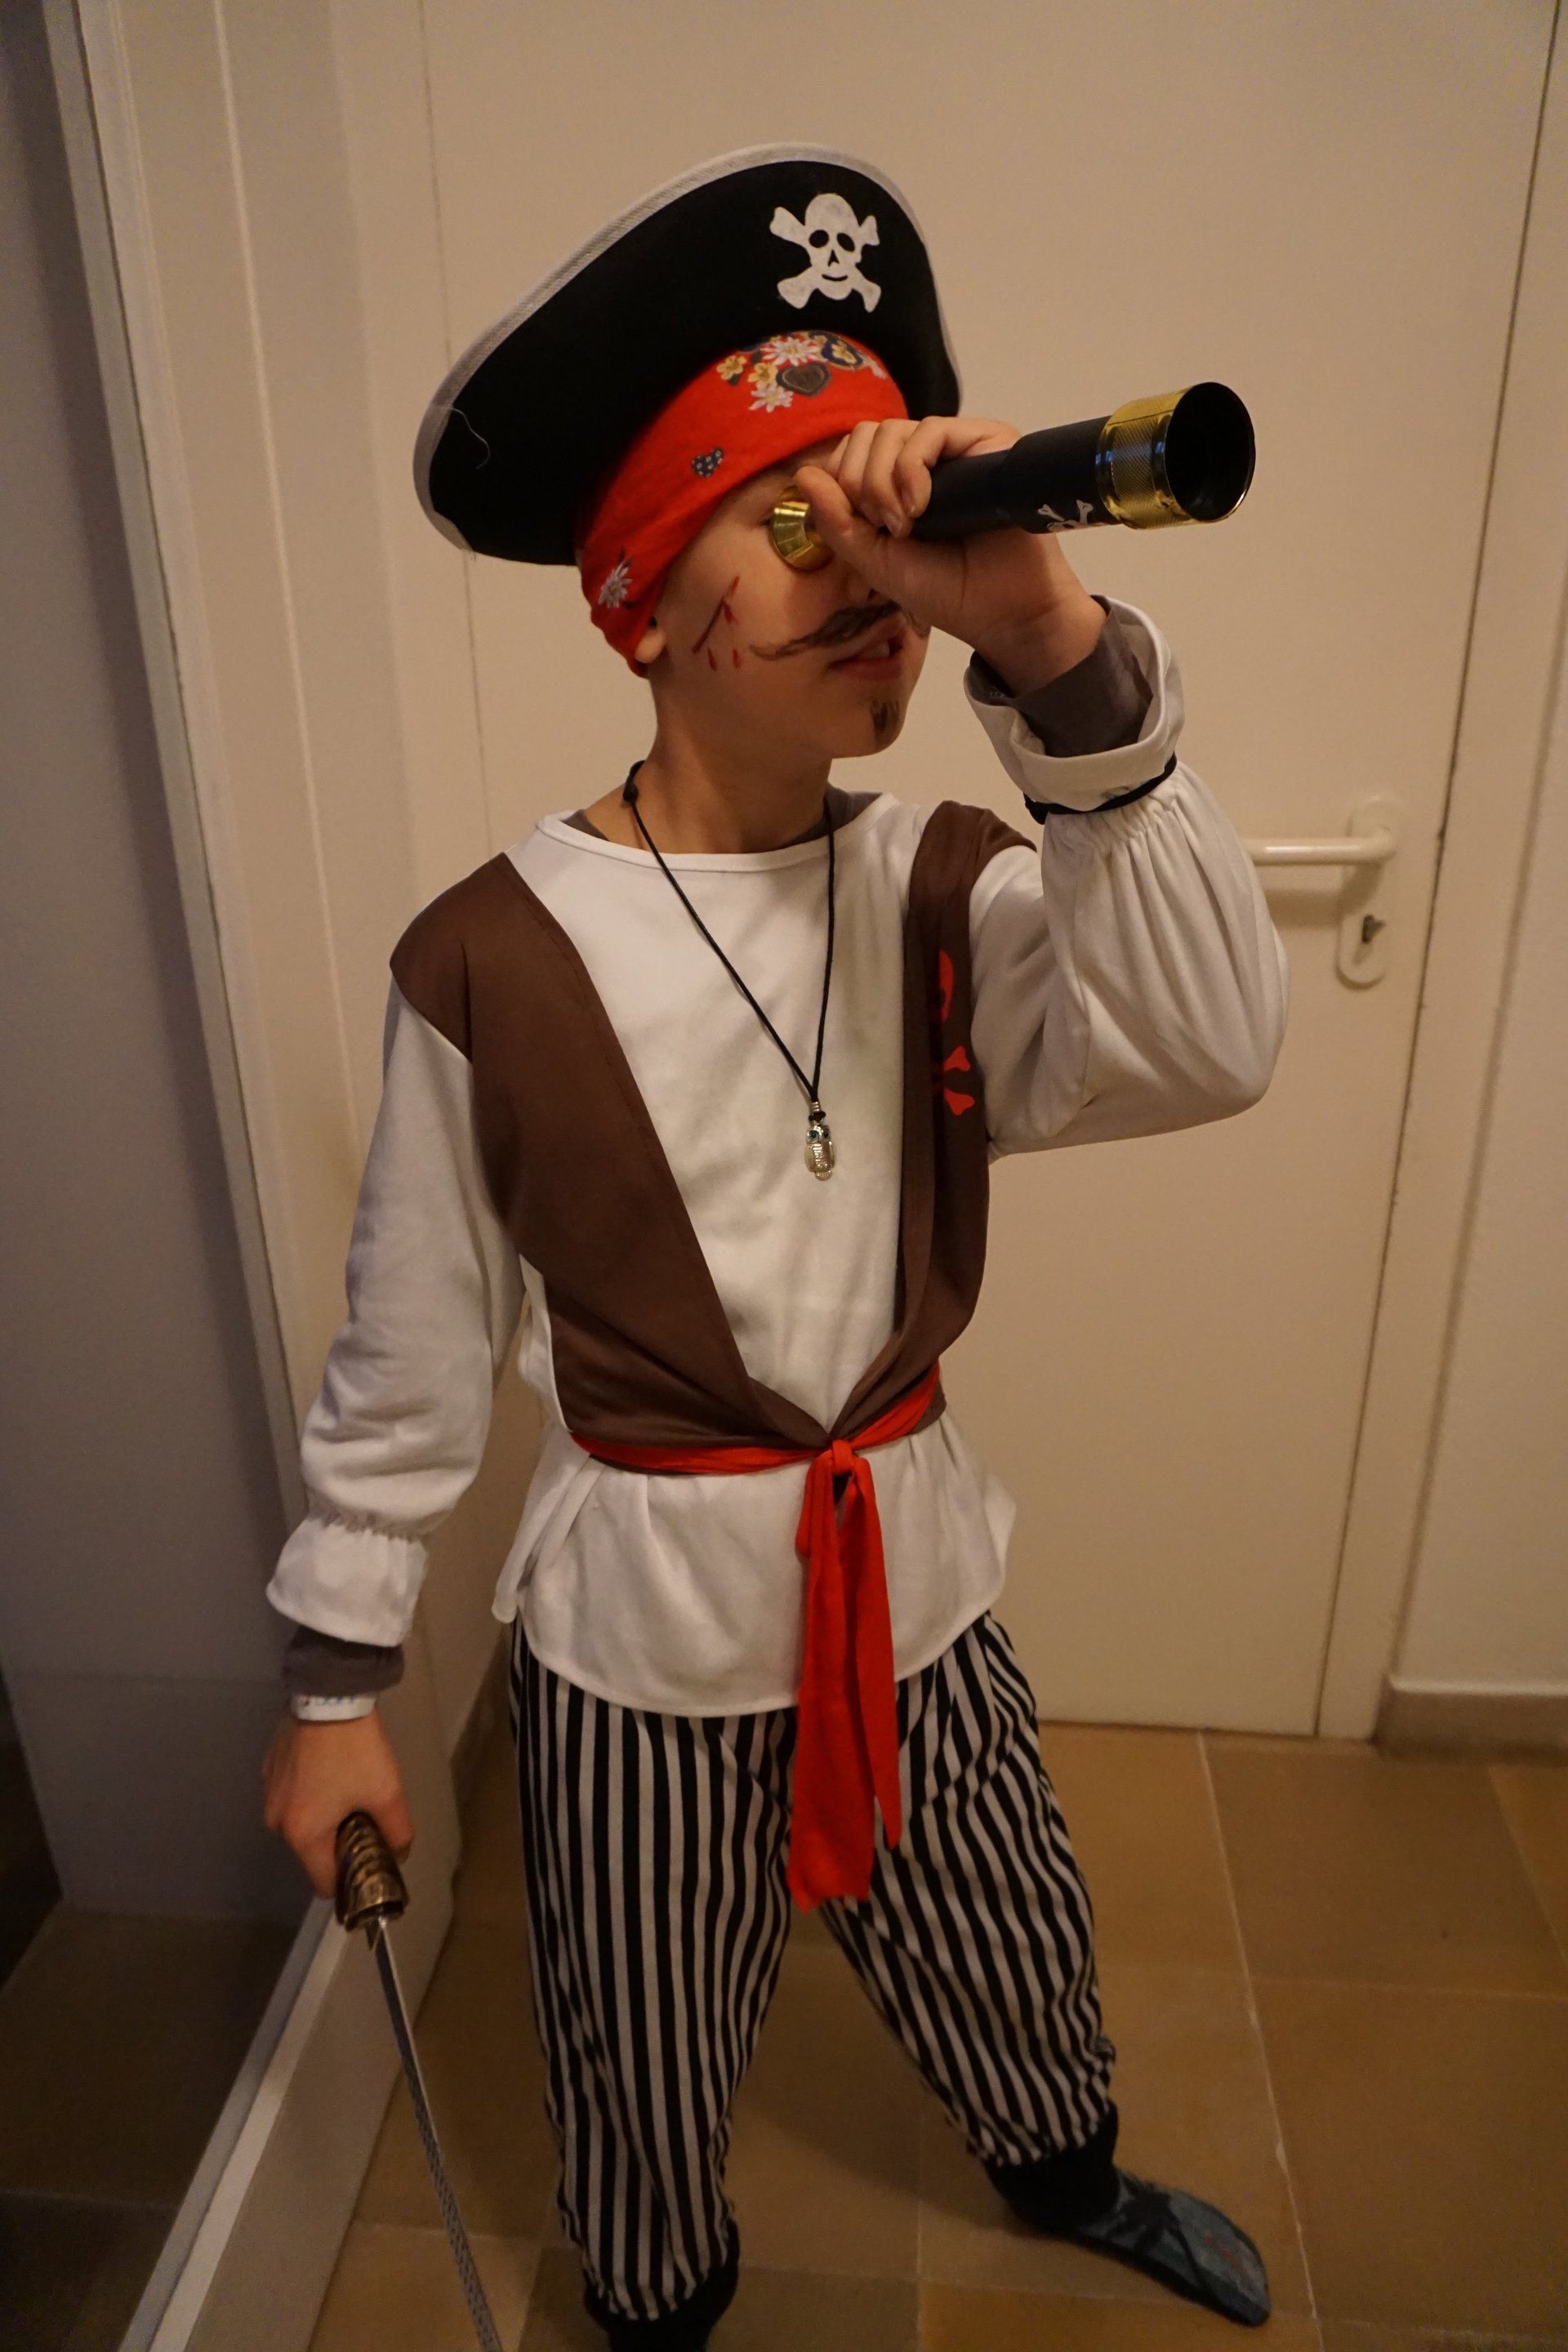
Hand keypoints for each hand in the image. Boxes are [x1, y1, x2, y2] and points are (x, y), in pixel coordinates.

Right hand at [262, 1709, 413, 1900]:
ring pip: (302, 1823)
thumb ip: (397, 1833)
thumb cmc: (356, 1752)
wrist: (330, 1695)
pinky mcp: (269, 1769)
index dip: (350, 1880)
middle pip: (313, 1852)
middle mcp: (276, 1821)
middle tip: (365, 1818)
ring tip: (349, 1790)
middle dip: (338, 1844)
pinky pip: (292, 1797)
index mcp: (302, 1834)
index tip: (369, 1864)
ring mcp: (268, 1793)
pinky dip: (310, 1795)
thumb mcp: (387, 1794)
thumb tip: (399, 1854)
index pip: (324, 1883)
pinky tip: (330, 1772)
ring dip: (324, 1818)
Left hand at [792, 416, 1106, 690]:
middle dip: (860, 483)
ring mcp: (956, 447)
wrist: (1003, 610)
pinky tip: (921, 506)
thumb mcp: (875, 562)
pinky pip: (930, 431)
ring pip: (892, 430)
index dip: (843, 482)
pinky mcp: (986, 442)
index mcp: (897, 481)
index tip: (865, 528)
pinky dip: (911, 469)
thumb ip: (837, 523)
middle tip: (887, 528)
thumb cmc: (945, 590)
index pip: (851, 451)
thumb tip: (803, 474)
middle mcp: (925, 458)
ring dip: (883, 481)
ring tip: (906, 524)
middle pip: (866, 435)